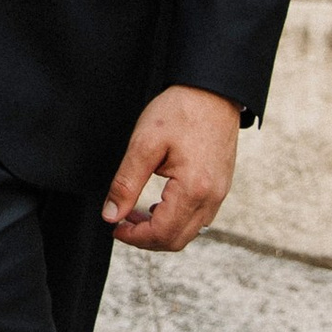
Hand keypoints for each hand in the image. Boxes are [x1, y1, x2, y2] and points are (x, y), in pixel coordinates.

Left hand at [104, 85, 239, 249]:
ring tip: (135, 213)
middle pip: (178, 240)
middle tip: (122, 224)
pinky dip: (176, 219)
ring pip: (189, 231)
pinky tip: (158, 205)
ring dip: (161, 230)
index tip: (115, 228)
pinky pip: (198, 217)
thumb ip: (126, 183)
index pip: (163, 233)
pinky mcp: (220, 186)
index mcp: (193, 189)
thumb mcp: (144, 144)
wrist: (213, 91)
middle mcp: (212, 197)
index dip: (135, 237)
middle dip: (146, 239)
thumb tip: (111, 215)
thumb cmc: (180, 111)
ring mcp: (220, 193)